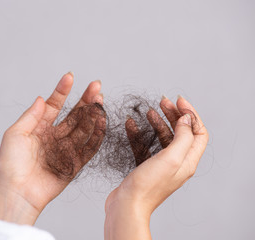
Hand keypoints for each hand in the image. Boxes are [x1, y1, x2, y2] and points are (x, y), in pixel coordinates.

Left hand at [0, 72, 105, 223]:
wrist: (17, 191)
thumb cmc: (11, 163)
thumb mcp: (15, 133)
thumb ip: (31, 115)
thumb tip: (42, 97)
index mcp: (39, 128)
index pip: (54, 105)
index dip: (62, 91)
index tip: (70, 76)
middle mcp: (54, 137)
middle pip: (74, 115)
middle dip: (85, 100)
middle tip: (96, 86)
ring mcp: (65, 150)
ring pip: (84, 128)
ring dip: (93, 114)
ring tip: (100, 100)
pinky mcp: (74, 164)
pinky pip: (89, 148)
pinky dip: (97, 135)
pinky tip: (102, 121)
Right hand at [104, 96, 208, 239]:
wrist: (126, 205)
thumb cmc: (148, 185)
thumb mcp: (172, 157)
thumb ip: (182, 136)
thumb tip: (186, 119)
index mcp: (187, 160)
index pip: (198, 132)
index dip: (190, 114)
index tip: (178, 101)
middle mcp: (176, 162)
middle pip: (180, 132)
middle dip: (173, 114)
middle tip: (163, 101)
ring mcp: (160, 165)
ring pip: (162, 137)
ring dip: (156, 122)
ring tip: (148, 111)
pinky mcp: (145, 166)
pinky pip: (145, 145)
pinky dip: (140, 134)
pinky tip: (130, 125)